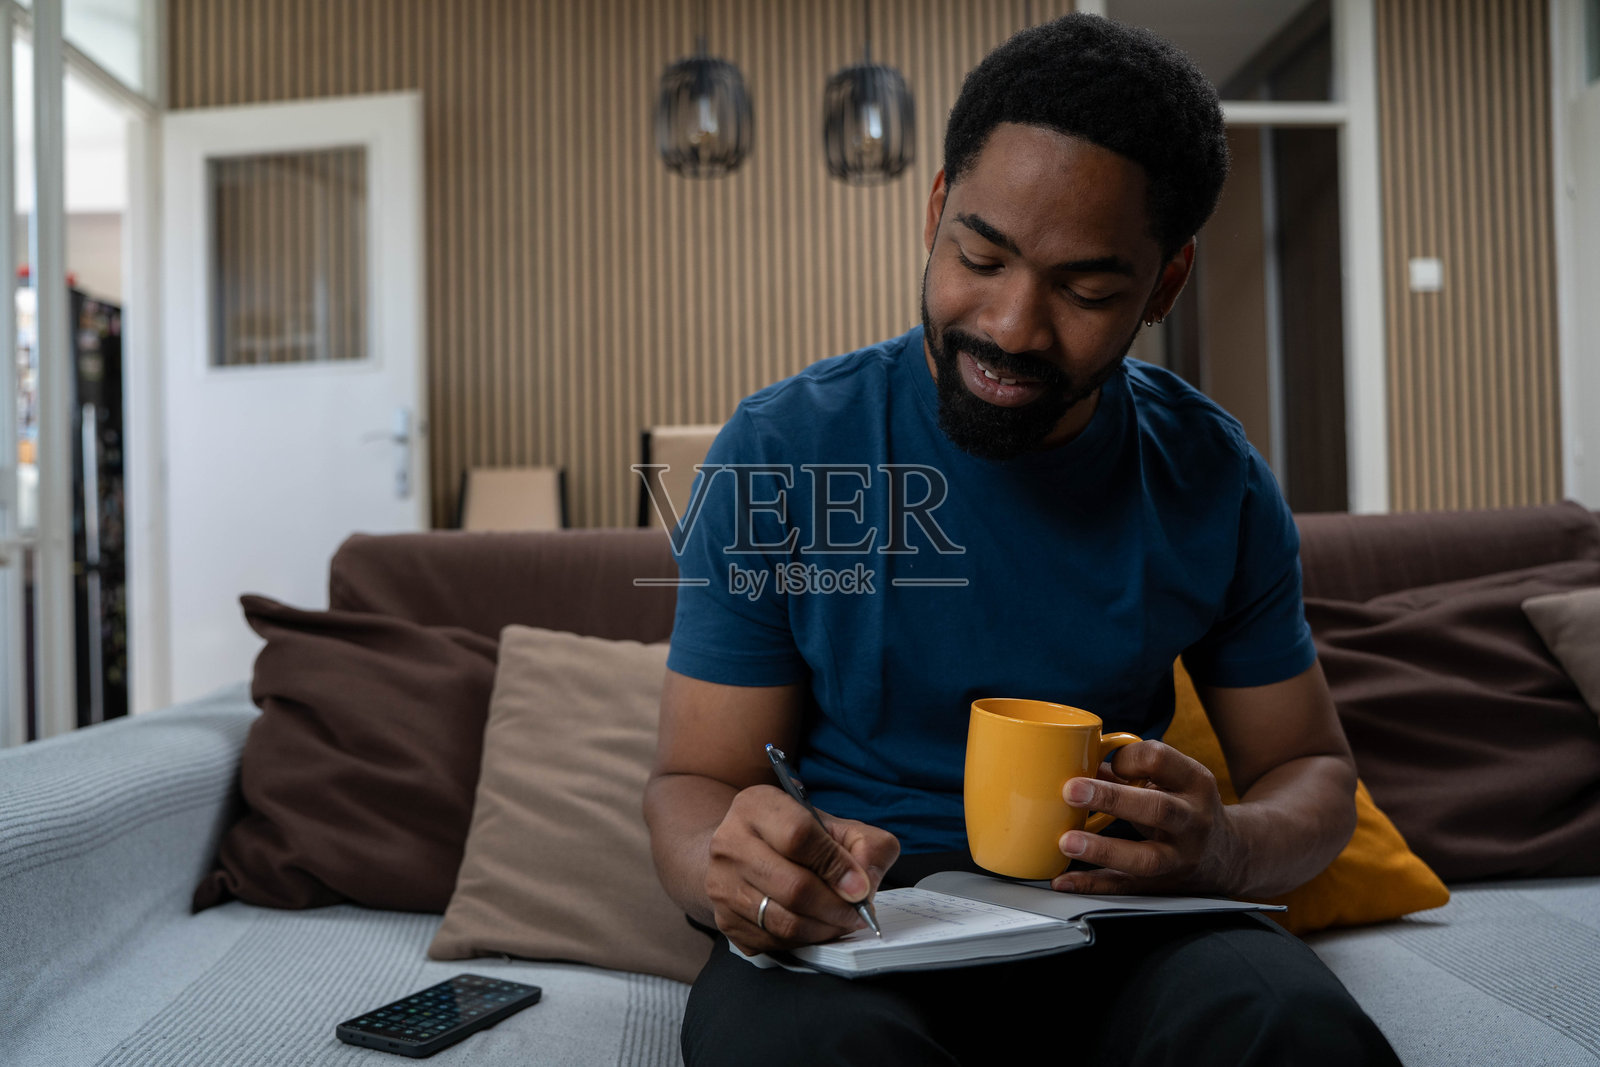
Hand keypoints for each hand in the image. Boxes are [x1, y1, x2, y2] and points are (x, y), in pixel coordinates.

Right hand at [706, 784, 900, 954]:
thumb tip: (866, 883)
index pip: (799, 836)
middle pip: (793, 887)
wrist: (740, 852)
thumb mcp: (831, 824)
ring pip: (784, 921)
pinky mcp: (723, 920)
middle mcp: (729, 843)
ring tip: (842, 921)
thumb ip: (863, 844)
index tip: (860, 886)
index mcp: (756, 806)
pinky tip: (816, 927)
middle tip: (858, 912)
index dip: (836, 865)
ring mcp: (721, 885)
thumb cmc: (792, 837)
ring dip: (824, 928)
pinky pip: (773, 942)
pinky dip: (803, 941)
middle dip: (836, 907)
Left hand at [1050, 740, 1240, 895]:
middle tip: (1071, 791)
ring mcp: (1180, 857)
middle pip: (1157, 808)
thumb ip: (1130, 772)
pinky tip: (1066, 879)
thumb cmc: (1189, 807)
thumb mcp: (1174, 781)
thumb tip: (1079, 761)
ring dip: (1103, 849)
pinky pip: (1126, 887)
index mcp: (1194, 783)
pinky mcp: (1163, 885)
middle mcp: (1193, 820)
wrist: (1230, 854)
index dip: (1126, 758)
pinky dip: (1093, 884)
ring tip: (1067, 842)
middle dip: (1112, 799)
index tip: (1106, 763)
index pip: (1160, 759)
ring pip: (1146, 857)